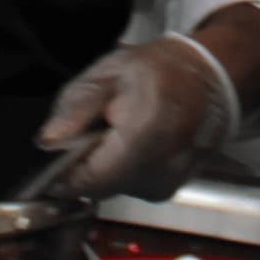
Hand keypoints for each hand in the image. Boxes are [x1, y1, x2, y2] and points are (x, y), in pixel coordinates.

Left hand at [36, 35, 241, 200]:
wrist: (211, 79)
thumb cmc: (162, 70)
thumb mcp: (111, 72)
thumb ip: (77, 107)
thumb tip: (48, 141)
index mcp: (146, 135)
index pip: (89, 179)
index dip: (62, 174)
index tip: (54, 154)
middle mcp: (161, 169)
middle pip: (98, 186)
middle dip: (84, 164)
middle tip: (91, 130)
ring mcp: (168, 184)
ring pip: (111, 189)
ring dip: (103, 166)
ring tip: (115, 132)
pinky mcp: (168, 189)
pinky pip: (129, 187)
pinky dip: (121, 169)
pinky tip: (132, 143)